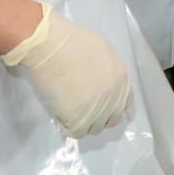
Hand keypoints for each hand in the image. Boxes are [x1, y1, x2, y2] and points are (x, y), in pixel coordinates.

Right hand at [1, 2, 132, 137]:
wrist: (50, 45)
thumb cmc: (72, 42)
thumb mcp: (102, 52)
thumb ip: (108, 71)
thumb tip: (102, 84)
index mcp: (121, 78)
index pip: (123, 103)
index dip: (111, 107)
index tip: (100, 106)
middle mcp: (114, 96)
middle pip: (111, 119)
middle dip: (98, 118)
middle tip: (82, 111)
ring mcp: (97, 108)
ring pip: (93, 128)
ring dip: (83, 123)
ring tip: (69, 110)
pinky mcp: (78, 118)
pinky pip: (76, 132)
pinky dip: (67, 126)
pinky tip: (61, 114)